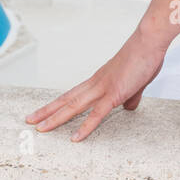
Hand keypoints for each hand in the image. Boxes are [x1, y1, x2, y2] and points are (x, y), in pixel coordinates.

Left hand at [23, 28, 168, 141]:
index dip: (58, 104)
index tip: (45, 111)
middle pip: (66, 100)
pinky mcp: (114, 94)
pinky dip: (85, 127)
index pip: (73, 94)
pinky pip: (97, 114)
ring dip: (56, 118)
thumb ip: (131, 96)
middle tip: (30, 120)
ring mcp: (103, 88)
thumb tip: (128, 107)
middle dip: (47, 111)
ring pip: (74, 106)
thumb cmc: (144, 57)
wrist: (149, 41)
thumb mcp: (137, 81)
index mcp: (99, 80)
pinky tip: (75, 138)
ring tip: (41, 128)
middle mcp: (96, 83)